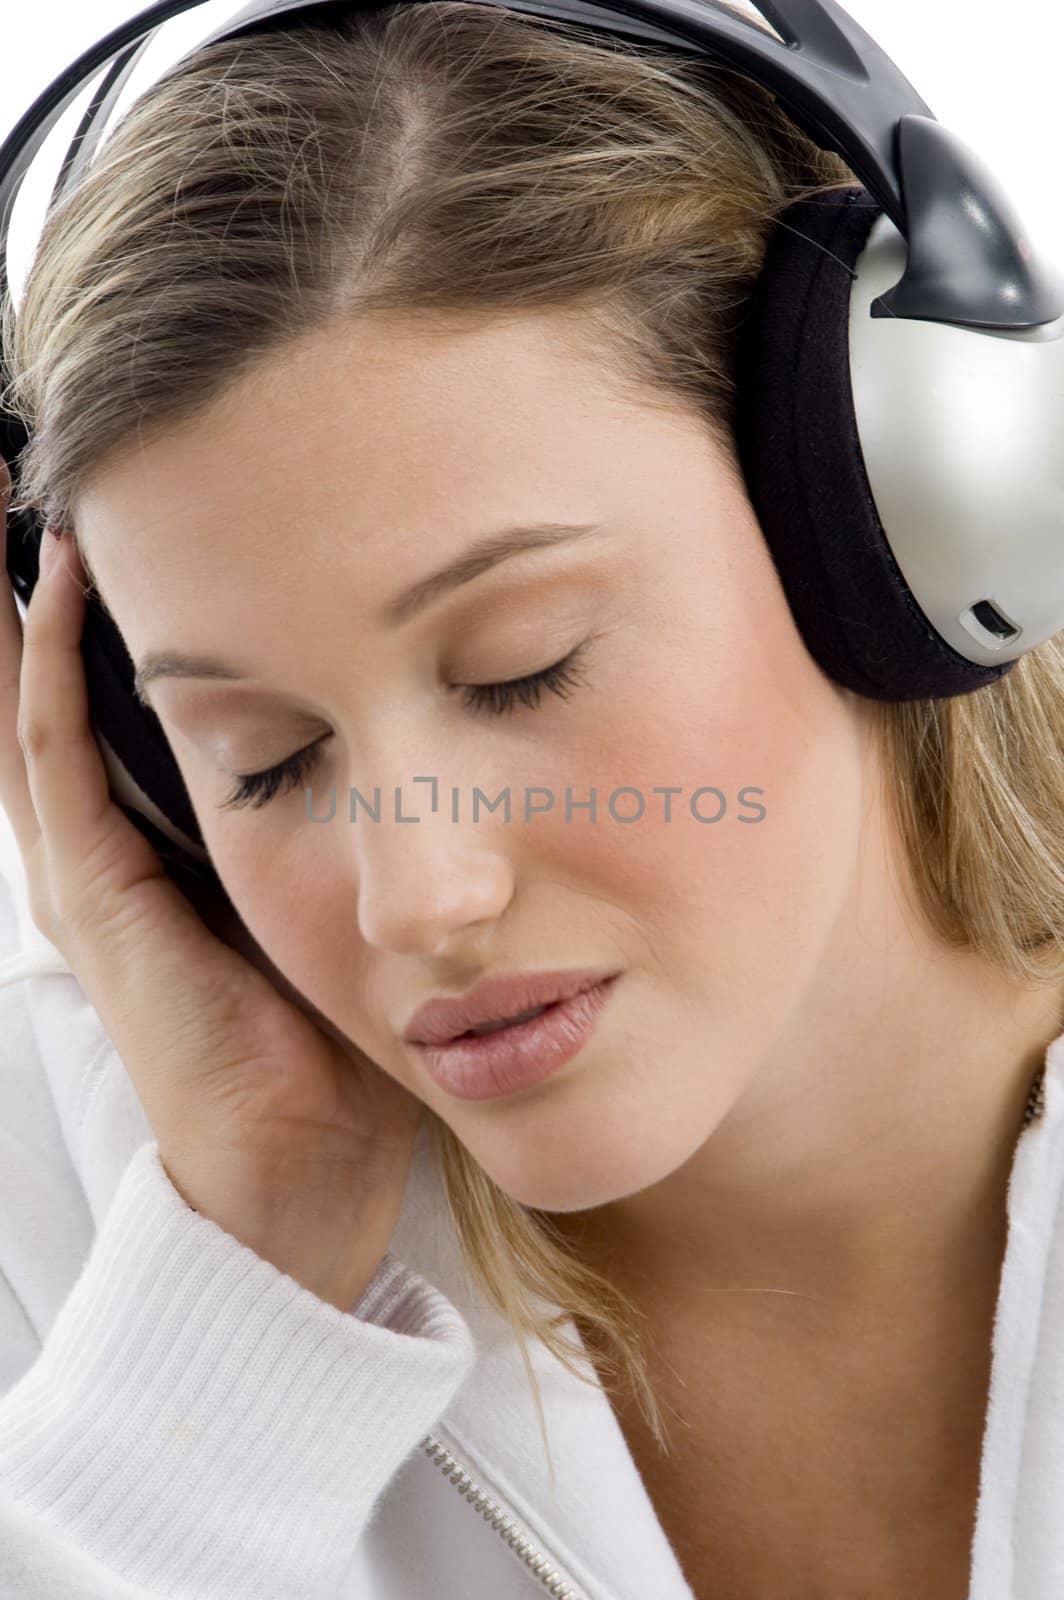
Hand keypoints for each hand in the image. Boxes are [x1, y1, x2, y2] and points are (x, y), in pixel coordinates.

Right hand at [0, 458, 424, 1310]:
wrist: (295, 1170)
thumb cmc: (331, 1049)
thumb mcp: (340, 905)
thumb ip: (351, 825)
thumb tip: (431, 742)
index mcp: (158, 852)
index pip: (105, 703)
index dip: (98, 611)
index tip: (126, 510)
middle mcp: (106, 849)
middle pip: (47, 684)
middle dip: (36, 584)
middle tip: (39, 469)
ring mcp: (89, 868)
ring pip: (29, 700)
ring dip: (20, 598)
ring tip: (14, 487)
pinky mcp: (95, 890)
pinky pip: (54, 751)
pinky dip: (49, 660)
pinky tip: (60, 572)